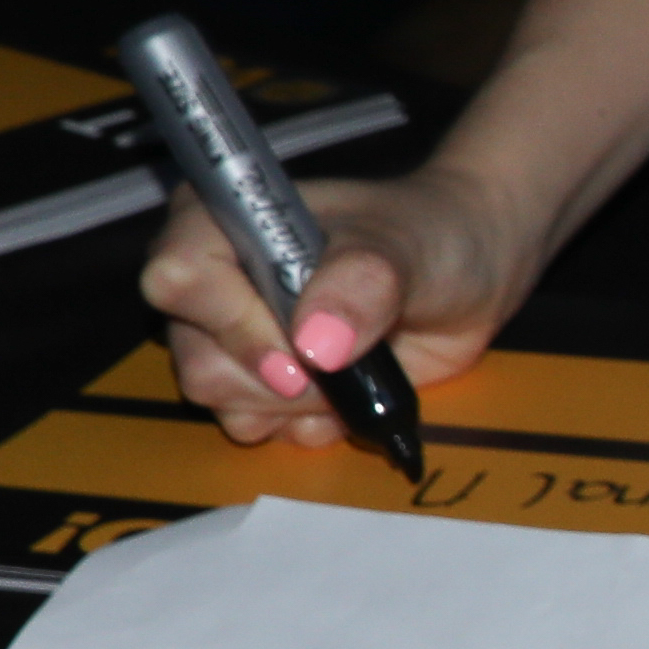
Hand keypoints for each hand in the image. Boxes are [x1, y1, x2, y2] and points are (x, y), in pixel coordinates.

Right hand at [142, 170, 526, 447]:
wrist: (469, 274)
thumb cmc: (429, 238)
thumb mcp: (404, 249)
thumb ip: (361, 282)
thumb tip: (316, 345)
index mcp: (223, 221)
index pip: (179, 280)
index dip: (236, 323)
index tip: (306, 342)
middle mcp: (213, 282)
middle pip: (198, 358)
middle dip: (280, 376)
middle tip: (344, 358)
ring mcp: (233, 337)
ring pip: (223, 401)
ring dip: (299, 403)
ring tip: (355, 373)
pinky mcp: (263, 383)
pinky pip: (258, 427)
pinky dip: (309, 423)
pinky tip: (352, 398)